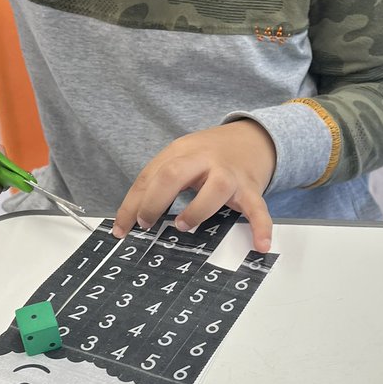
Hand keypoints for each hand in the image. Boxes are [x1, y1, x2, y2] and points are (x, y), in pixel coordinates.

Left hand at [112, 120, 275, 252]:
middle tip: (146, 223)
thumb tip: (131, 217)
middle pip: (173, 174)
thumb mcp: (181, 159)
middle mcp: (204, 160)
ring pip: (216, 188)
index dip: (132, 204)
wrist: (253, 139)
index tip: (122, 229)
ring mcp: (229, 174)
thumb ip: (158, 181)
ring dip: (197, 210)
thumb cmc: (211, 155)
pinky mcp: (251, 188)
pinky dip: (260, 226)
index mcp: (181, 152)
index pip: (149, 177)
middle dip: (154, 201)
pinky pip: (257, 208)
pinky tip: (260, 245)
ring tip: (184, 226)